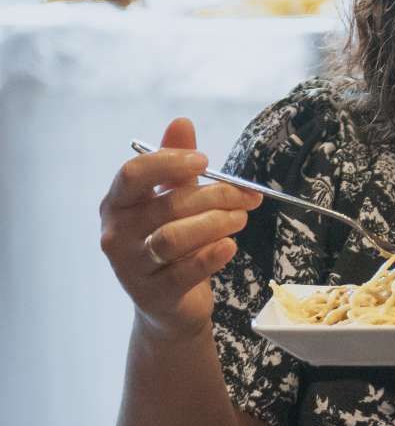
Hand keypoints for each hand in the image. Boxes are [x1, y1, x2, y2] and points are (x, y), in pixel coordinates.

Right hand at [99, 117, 262, 341]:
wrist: (170, 303)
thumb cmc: (172, 242)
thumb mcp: (173, 199)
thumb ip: (176, 164)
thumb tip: (181, 122)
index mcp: (117, 204)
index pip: (133, 175)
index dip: (170, 163)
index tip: (205, 160)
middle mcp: (115, 234)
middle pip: (168, 205)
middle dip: (216, 196)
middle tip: (247, 196)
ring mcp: (131, 267)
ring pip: (175, 237)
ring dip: (217, 223)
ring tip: (241, 218)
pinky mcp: (153, 295)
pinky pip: (185, 271)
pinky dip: (212, 255)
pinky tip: (230, 246)